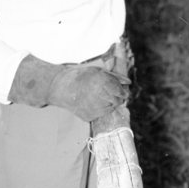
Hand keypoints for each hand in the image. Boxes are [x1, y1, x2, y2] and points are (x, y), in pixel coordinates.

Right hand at [9, 54, 128, 121]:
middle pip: (118, 101)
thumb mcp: (97, 71)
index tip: (120, 91)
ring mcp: (96, 108)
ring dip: (107, 103)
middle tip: (105, 92)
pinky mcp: (90, 116)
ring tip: (94, 96)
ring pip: (110, 108)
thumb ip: (114, 77)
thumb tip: (128, 82)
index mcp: (104, 83)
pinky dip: (98, 109)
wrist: (60, 87)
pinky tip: (88, 102)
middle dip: (115, 97)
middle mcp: (102, 96)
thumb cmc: (80, 76)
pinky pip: (101, 114)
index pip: (122, 93)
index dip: (122, 92)